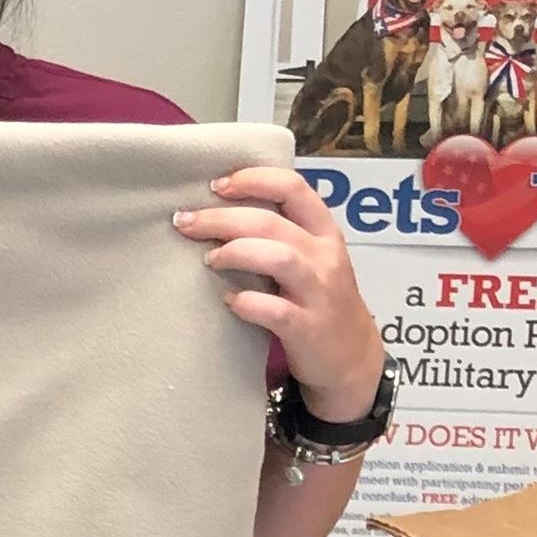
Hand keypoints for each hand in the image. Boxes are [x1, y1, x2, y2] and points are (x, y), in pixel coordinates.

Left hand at [175, 166, 383, 420]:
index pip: (293, 187)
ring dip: (235, 252)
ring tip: (209, 259)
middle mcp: (325, 256)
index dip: (252, 180)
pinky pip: (275, 310)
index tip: (216, 185)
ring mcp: (320, 293)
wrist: (351, 356)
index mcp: (324, 231)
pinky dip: (247, 303)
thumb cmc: (317, 297)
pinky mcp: (309, 328)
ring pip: (278, 257)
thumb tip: (217, 206)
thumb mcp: (311, 256)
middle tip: (185, 222)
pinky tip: (230, 301)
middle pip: (271, 222)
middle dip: (221, 218)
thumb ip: (279, 231)